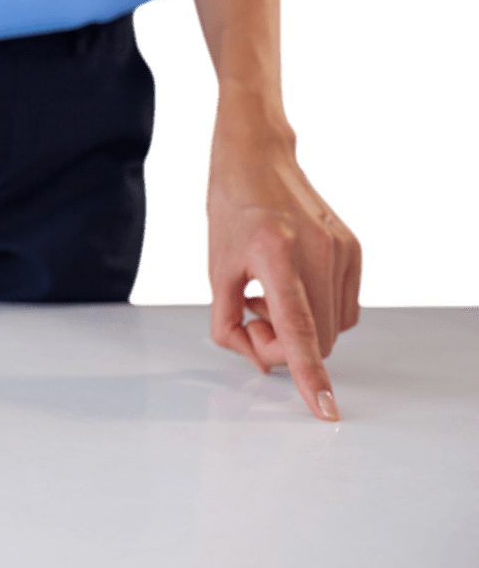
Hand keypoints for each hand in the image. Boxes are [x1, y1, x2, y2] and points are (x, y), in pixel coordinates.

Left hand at [205, 107, 362, 421]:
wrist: (256, 158)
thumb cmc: (229, 210)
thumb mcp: (214, 269)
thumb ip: (228, 323)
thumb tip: (257, 359)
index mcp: (274, 253)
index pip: (298, 328)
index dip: (308, 374)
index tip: (324, 409)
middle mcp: (316, 250)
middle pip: (316, 338)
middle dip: (283, 346)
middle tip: (252, 319)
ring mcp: (341, 249)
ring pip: (332, 327)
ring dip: (299, 328)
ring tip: (266, 296)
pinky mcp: (353, 248)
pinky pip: (343, 307)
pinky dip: (316, 312)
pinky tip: (287, 288)